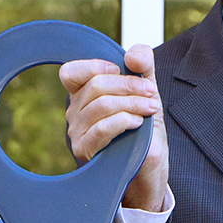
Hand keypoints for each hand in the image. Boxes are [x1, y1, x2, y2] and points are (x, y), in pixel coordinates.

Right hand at [61, 44, 167, 211]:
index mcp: (84, 95)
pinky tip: (137, 123)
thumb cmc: (144, 132)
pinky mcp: (84, 150)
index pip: (71, 73)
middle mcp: (75, 112)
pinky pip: (100, 128)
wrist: (148, 168)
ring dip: (132, 103)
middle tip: (151, 93)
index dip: (96, 65)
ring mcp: (77, 132)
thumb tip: (133, 55)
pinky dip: (123, 121)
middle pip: (94, 85)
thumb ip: (143, 67)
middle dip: (129, 85)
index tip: (122, 70)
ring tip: (150, 109)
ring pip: (100, 105)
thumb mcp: (147, 93)